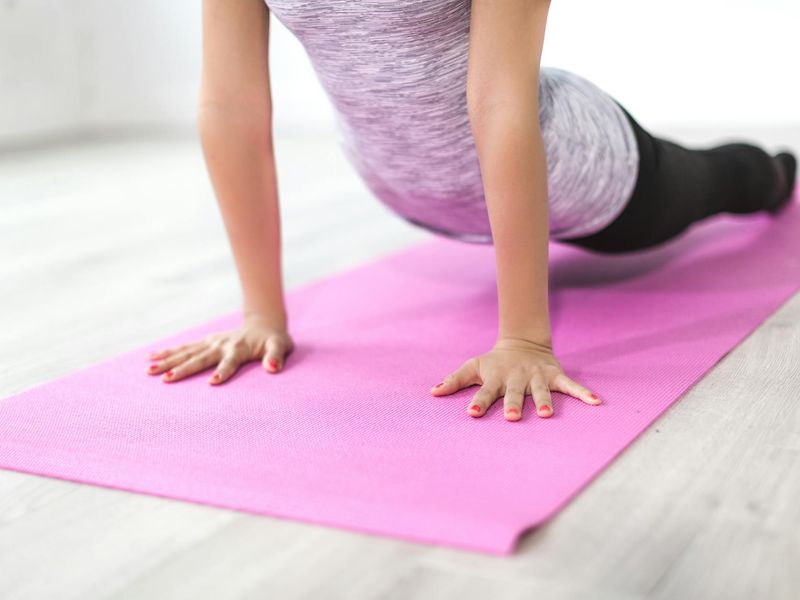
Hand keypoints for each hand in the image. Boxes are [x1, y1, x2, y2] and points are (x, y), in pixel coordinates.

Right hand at [145, 313, 294, 383]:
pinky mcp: (205, 342)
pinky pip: (184, 347)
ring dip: (168, 361)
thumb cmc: (274, 340)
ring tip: (149, 370)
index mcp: (239, 349)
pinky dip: (168, 352)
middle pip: (200, 358)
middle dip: (183, 369)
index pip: (230, 362)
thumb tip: (273, 368)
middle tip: (166, 380)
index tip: (212, 382)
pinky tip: (151, 357)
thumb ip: (276, 356)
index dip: (222, 372)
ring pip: (186, 352)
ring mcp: (211, 342)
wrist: (264, 324)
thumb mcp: (281, 347)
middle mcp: (221, 345)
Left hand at [429, 337, 600, 420]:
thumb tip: (432, 392)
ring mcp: (537, 377)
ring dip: (545, 401)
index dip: (478, 401)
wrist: (522, 343)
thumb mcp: (473, 367)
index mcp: (496, 378)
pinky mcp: (554, 376)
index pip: (485, 391)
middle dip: (513, 404)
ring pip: (541, 391)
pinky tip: (596, 403)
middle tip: (511, 417)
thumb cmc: (494, 362)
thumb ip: (454, 380)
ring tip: (547, 415)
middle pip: (514, 393)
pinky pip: (570, 386)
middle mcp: (516, 378)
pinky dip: (583, 393)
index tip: (472, 413)